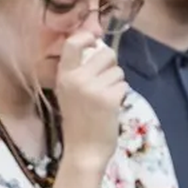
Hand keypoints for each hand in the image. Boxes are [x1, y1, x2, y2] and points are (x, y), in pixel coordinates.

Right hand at [55, 32, 126, 172]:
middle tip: (104, 81)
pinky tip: (110, 108)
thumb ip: (78, 71)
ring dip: (116, 83)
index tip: (93, 43)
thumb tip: (98, 48)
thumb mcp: (68, 93)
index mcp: (63, 76)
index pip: (73, 42)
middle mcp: (77, 78)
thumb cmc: (77, 121)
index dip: (87, 37)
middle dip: (110, 64)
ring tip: (104, 99)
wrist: (83, 150)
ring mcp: (93, 88)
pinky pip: (123, 85)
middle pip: (106, 53)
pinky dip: (120, 95)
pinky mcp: (109, 98)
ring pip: (118, 71)